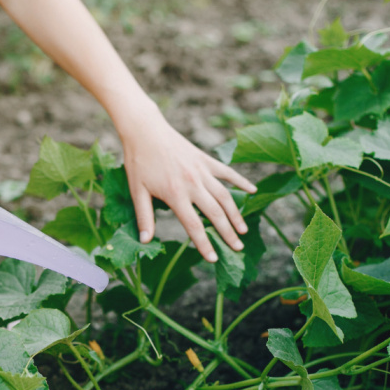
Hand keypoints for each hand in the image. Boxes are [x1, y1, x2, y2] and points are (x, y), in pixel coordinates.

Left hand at [120, 104, 256, 262]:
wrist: (145, 130)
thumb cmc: (138, 162)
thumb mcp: (136, 191)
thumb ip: (144, 217)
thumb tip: (145, 241)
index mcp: (175, 194)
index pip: (194, 225)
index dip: (204, 244)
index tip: (213, 259)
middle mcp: (193, 184)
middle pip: (215, 214)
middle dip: (228, 233)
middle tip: (238, 248)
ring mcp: (202, 171)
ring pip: (225, 196)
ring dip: (236, 214)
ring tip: (244, 230)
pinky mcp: (205, 160)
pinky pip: (227, 173)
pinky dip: (241, 181)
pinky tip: (252, 191)